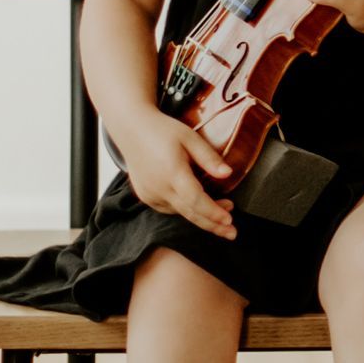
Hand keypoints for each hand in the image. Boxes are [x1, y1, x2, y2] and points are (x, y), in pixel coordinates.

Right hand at [121, 113, 238, 237]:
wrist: (131, 129)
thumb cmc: (162, 130)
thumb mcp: (189, 137)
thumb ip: (208, 157)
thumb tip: (228, 174)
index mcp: (171, 172)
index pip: (195, 200)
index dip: (213, 212)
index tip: (229, 220)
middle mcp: (159, 188)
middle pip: (190, 213)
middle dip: (213, 225)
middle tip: (232, 233)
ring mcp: (150, 194)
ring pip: (180, 213)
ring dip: (202, 218)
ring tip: (223, 218)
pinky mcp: (146, 197)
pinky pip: (170, 209)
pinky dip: (186, 211)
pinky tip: (199, 207)